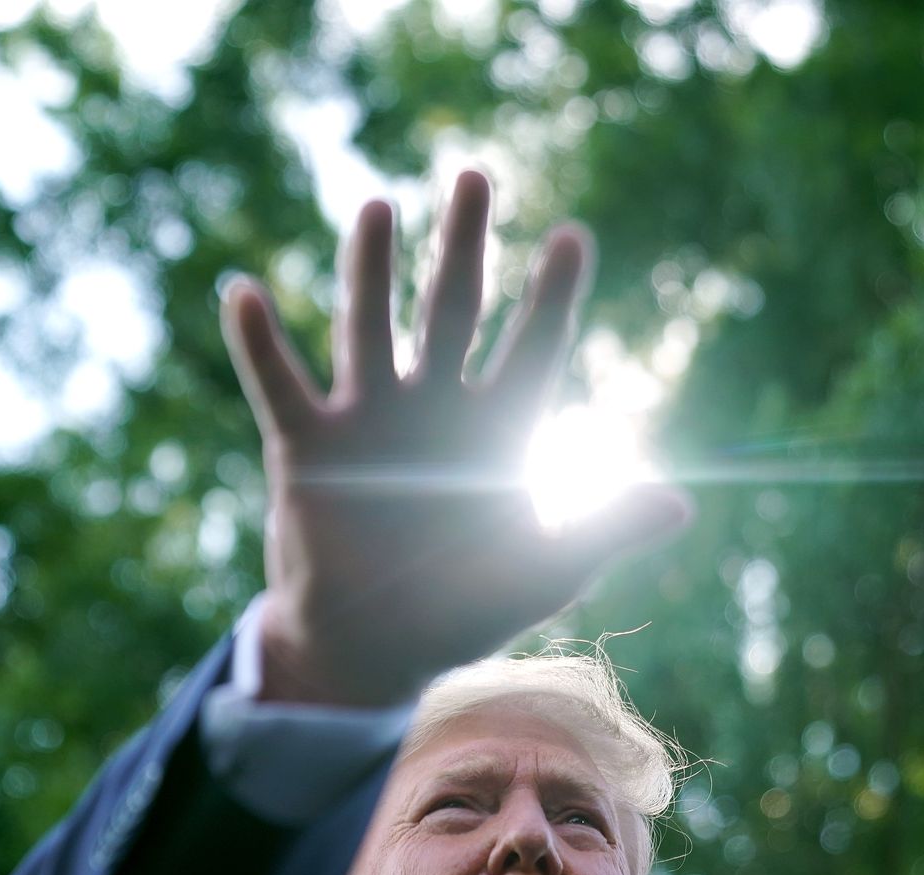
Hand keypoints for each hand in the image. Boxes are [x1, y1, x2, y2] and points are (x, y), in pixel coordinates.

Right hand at [219, 170, 690, 705]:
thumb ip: (603, 532)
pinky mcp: (307, 448)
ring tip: (378, 206)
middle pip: (452, 310)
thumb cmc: (464, 608)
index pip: (532, 349)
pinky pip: (279, 386)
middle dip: (464, 246)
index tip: (571, 238)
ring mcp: (368, 421)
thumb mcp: (543, 573)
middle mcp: (433, 409)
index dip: (551, 298)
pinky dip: (260, 344)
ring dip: (371, 270)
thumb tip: (678, 504)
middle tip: (475, 174)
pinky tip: (244, 292)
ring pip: (370, 327)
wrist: (375, 650)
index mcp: (496, 431)